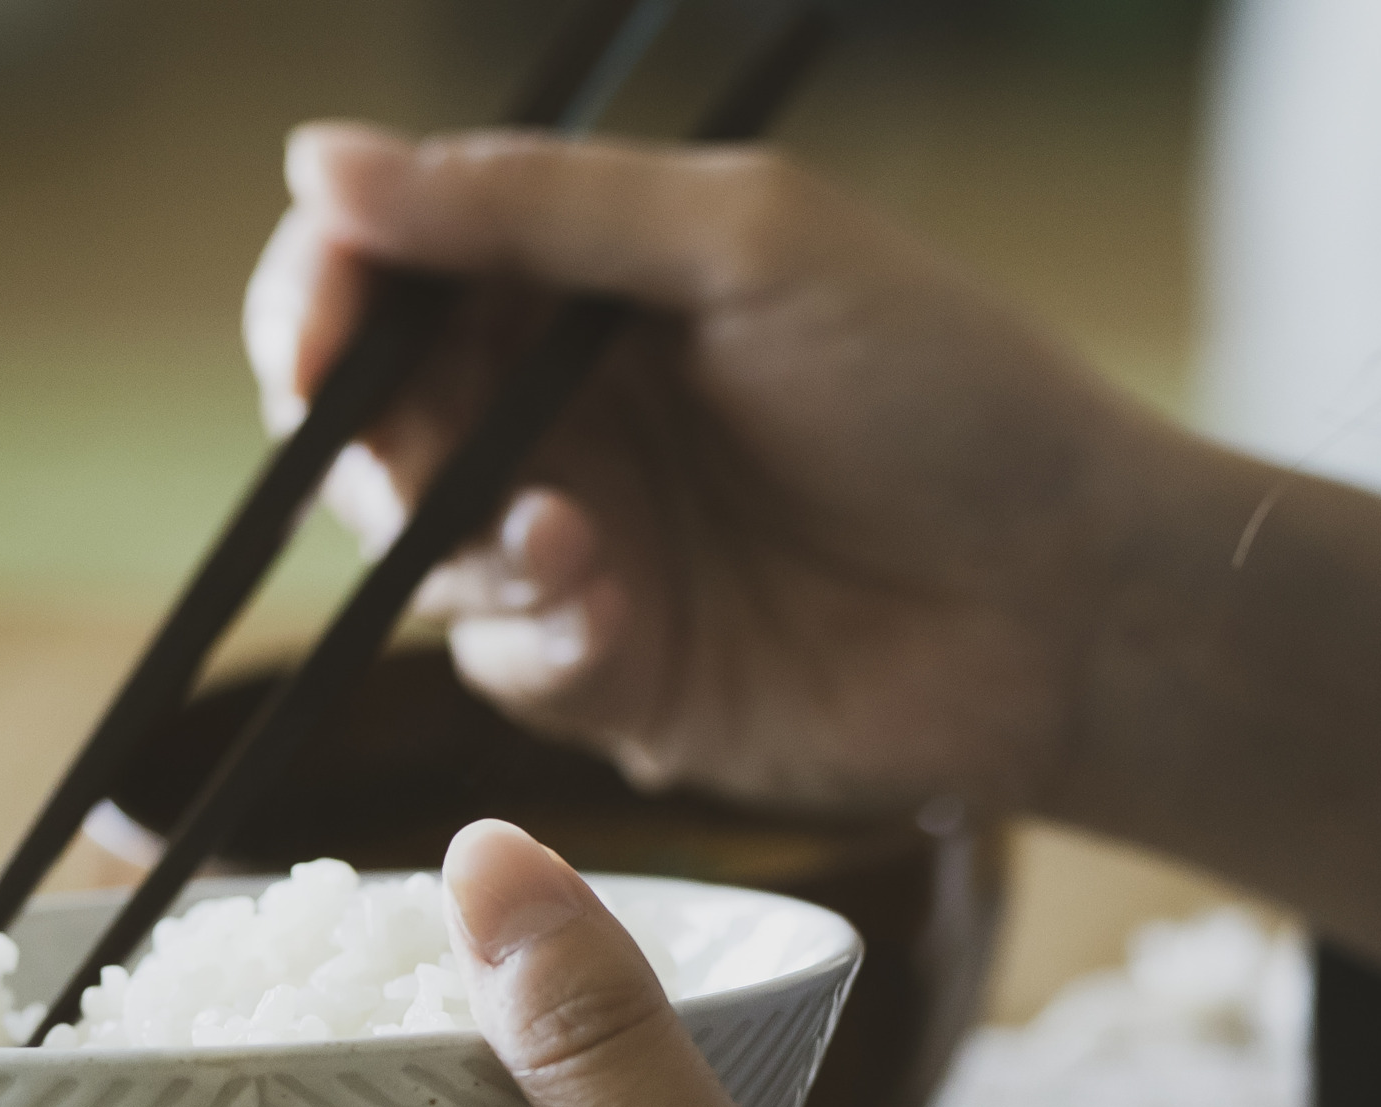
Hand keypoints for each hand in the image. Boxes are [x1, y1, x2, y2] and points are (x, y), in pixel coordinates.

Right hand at [250, 123, 1157, 819]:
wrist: (1067, 600)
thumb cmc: (945, 392)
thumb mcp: (741, 242)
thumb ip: (528, 205)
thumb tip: (317, 160)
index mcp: (585, 283)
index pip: (385, 272)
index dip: (317, 299)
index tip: (312, 341)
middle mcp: (563, 410)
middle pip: (367, 418)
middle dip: (374, 443)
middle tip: (436, 466)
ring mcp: (578, 545)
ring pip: (413, 550)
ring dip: (466, 545)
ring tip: (580, 545)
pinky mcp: (606, 671)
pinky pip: (496, 660)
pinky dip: (538, 637)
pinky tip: (622, 616)